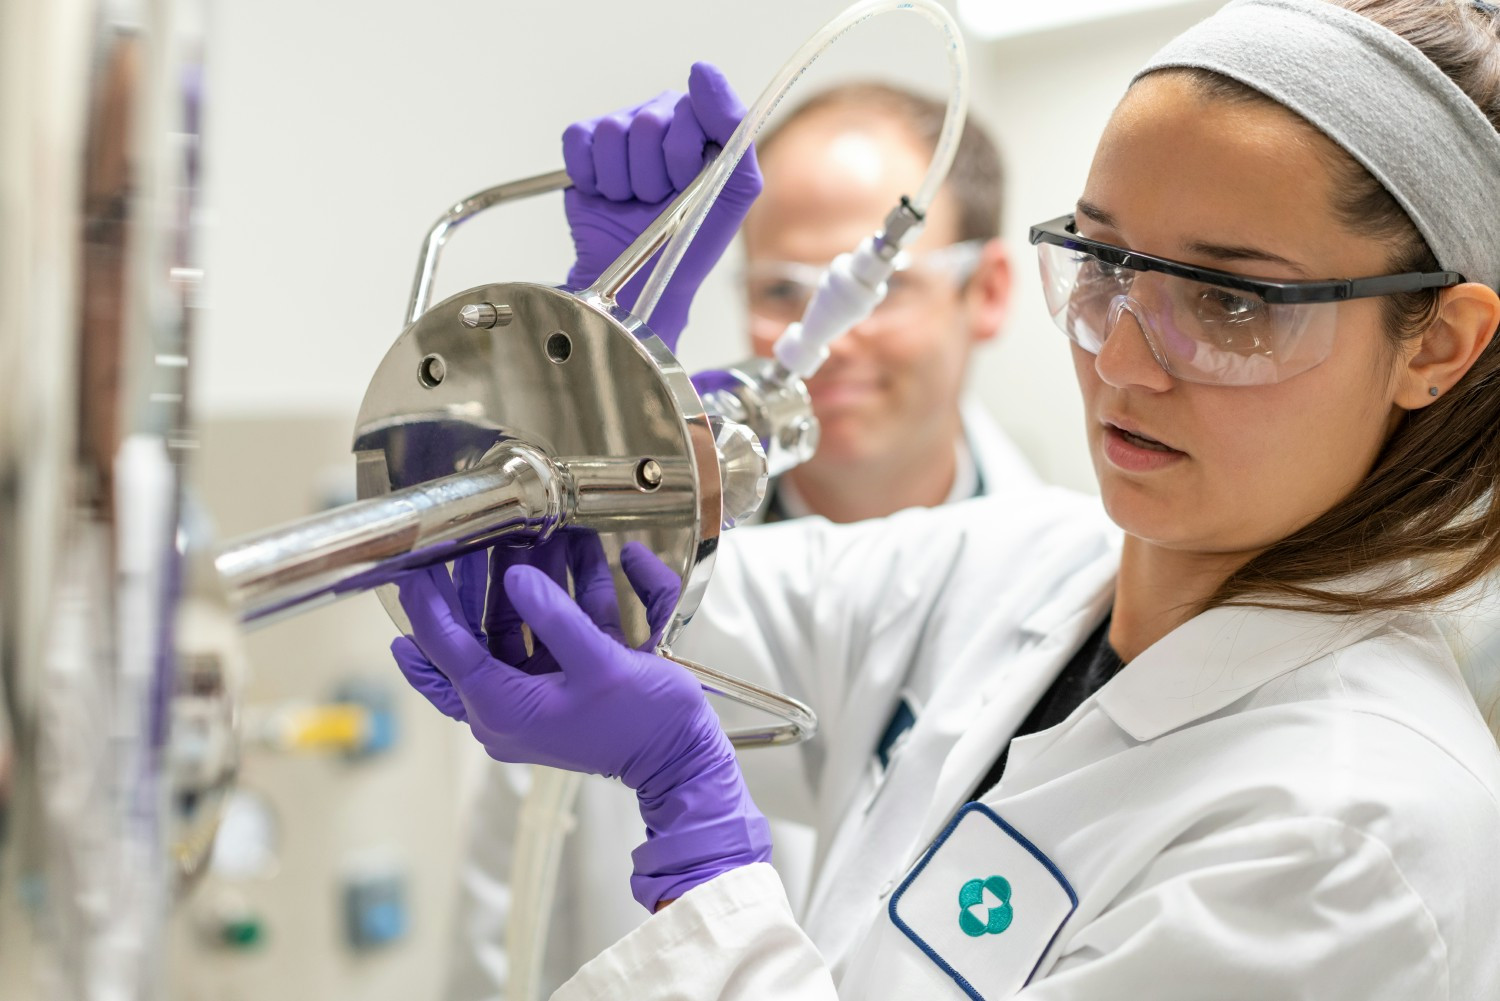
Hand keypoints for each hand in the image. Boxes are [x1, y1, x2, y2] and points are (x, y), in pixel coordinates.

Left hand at [390, 534, 769, 908]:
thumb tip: (514, 576)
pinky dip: (571, 595)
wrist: (686, 760)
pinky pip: (556, 629)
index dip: (427, 604)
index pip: (445, 650)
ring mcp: (539, 689)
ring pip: (517, 624)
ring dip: (532, 577)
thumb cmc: (645, 723)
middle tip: (472, 536)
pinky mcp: (569, 677)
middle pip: (477, 633)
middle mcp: (511, 702)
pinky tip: (591, 554)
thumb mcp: (601, 665)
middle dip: (480, 581)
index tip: (411, 564)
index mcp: (504, 709)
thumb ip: (556, 618)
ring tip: (537, 531)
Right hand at [563, 61, 761, 351]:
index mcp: (700, 124)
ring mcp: (621, 131)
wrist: (640, 282)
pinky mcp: (585, 147)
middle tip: (657, 201)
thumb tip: (701, 70)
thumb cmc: (691, 241)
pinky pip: (579, 140)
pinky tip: (605, 194)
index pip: (689, 110)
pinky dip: (591, 176)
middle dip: (653, 175)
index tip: (686, 185)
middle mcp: (660, 118)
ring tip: (633, 203)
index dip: (683, 156)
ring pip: (612, 133)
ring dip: (623, 183)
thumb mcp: (735, 189)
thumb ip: (734, 127)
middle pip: (648, 121)